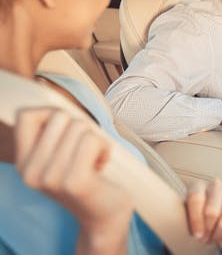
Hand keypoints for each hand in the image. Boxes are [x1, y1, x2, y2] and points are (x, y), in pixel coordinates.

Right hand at [14, 108, 132, 253]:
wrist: (105, 214)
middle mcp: (31, 172)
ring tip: (93, 160)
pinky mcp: (74, 181)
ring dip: (96, 140)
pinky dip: (105, 147)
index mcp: (24, 163)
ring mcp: (51, 178)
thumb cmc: (88, 173)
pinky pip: (92, 140)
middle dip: (81, 128)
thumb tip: (52, 100)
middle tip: (86, 152)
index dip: (52, 113)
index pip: (26, 116)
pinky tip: (102, 164)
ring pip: (79, 126)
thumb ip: (54, 130)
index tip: (68, 132)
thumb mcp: (62, 153)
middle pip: (60, 116)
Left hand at [186, 179, 221, 247]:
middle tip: (204, 239)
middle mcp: (216, 186)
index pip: (196, 199)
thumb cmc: (195, 213)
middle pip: (212, 212)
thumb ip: (183, 216)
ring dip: (219, 236)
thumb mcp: (185, 212)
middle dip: (207, 231)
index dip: (196, 220)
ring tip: (213, 239)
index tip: (196, 235)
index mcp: (198, 185)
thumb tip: (186, 229)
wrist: (209, 209)